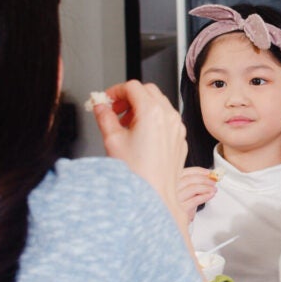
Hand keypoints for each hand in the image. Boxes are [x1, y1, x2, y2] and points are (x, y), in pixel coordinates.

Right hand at [92, 81, 186, 212]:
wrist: (154, 195)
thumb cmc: (137, 174)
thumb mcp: (112, 140)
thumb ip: (104, 117)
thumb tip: (100, 107)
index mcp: (152, 112)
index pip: (133, 87)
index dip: (116, 90)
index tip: (108, 100)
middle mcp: (169, 117)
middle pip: (148, 91)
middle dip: (130, 97)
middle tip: (116, 110)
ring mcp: (177, 128)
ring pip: (160, 104)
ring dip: (142, 107)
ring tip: (127, 125)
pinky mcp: (180, 139)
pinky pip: (167, 119)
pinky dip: (154, 119)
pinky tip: (141, 135)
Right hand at [178, 167, 218, 222]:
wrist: (178, 221)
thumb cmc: (184, 205)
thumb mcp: (188, 192)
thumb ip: (196, 184)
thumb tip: (210, 177)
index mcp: (173, 183)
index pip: (185, 172)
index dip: (198, 171)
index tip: (208, 172)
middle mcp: (172, 190)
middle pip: (189, 179)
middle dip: (204, 179)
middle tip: (213, 181)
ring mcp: (176, 199)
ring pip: (193, 188)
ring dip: (206, 187)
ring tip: (213, 189)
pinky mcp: (181, 209)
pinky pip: (195, 200)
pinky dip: (205, 196)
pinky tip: (210, 195)